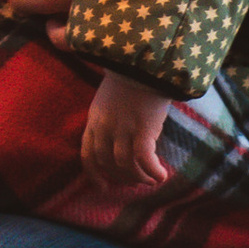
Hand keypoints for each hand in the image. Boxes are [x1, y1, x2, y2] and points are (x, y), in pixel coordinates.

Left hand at [82, 68, 174, 189]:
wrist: (145, 60)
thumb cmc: (131, 76)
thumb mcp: (108, 97)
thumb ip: (107, 118)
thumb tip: (115, 140)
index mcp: (94, 118)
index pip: (87, 154)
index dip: (94, 174)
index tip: (103, 187)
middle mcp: (105, 126)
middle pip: (107, 163)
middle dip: (121, 177)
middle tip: (134, 182)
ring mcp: (123, 128)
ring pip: (125, 165)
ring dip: (138, 177)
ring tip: (150, 179)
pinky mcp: (143, 128)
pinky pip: (144, 159)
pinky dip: (152, 171)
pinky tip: (161, 175)